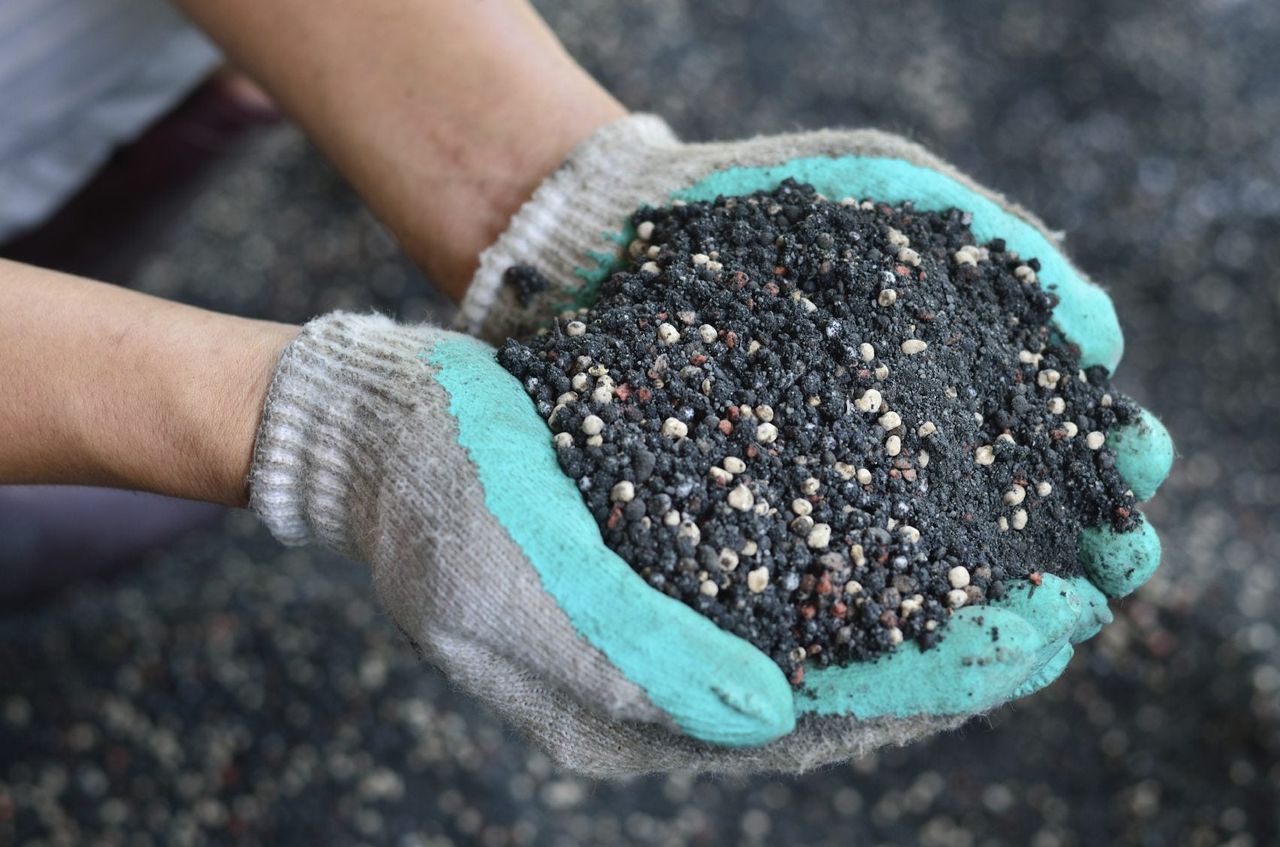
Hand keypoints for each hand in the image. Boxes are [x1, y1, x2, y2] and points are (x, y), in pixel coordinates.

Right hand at [445, 116, 1174, 771]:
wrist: (377, 424)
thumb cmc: (426, 499)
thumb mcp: (501, 583)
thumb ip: (628, 660)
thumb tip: (767, 717)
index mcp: (628, 711)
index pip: (803, 724)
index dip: (917, 691)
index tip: (1024, 648)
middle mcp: (672, 672)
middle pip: (839, 681)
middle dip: (950, 652)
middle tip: (1064, 606)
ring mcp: (678, 609)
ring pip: (830, 620)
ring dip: (926, 593)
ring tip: (1027, 554)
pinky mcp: (680, 544)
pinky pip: (796, 557)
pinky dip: (869, 537)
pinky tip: (926, 496)